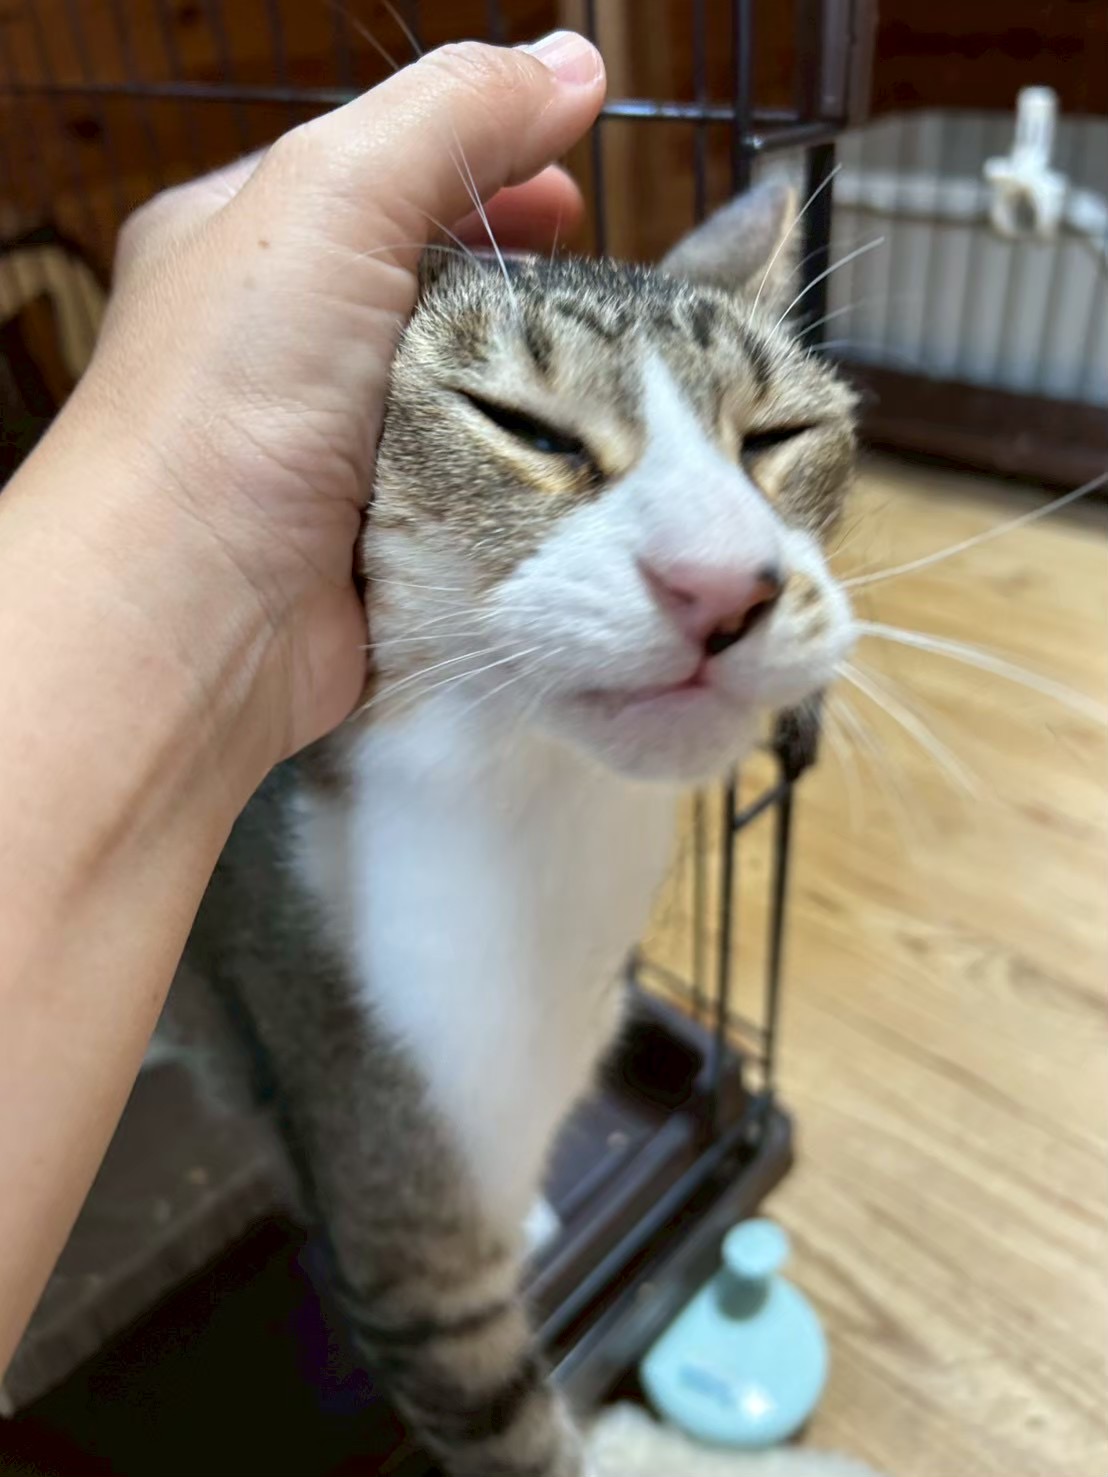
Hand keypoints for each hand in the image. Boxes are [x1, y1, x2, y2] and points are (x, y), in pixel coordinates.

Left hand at [32, 32, 604, 774]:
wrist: (195, 613)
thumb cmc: (232, 395)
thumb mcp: (333, 200)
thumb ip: (453, 120)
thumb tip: (573, 65)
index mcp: (247, 244)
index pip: (383, 182)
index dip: (483, 173)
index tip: (572, 196)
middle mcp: (280, 347)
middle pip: (430, 294)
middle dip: (520, 292)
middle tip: (606, 300)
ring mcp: (326, 452)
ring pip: (458, 399)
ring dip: (532, 395)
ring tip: (614, 389)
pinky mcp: (371, 539)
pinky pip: (464, 491)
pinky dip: (516, 480)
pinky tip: (572, 476)